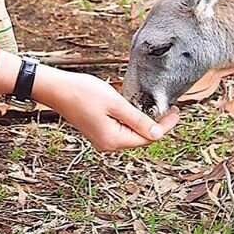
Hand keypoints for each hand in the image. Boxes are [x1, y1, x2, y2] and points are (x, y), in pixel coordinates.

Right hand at [33, 67, 179, 151]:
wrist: (56, 89)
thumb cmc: (83, 92)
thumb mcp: (115, 103)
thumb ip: (137, 119)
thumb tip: (157, 134)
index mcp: (113, 140)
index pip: (148, 138)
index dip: (165, 125)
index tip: (177, 111)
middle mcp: (108, 144)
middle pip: (140, 137)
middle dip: (156, 123)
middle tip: (170, 107)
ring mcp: (101, 138)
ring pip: (131, 132)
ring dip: (144, 119)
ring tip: (156, 105)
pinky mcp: (97, 130)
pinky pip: (121, 127)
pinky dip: (131, 117)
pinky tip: (135, 106)